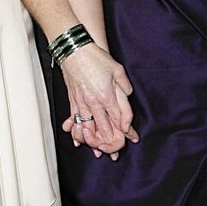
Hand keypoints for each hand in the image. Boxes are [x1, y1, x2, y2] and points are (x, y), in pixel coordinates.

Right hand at [59, 44, 137, 159]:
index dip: (127, 131)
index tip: (133, 139)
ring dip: (93, 143)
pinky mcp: (73, 101)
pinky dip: (77, 133)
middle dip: (111, 143)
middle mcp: (93, 103)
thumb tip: (128, 100)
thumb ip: (124, 88)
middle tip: (116, 154)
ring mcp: (81, 103)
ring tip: (99, 153)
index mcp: (106, 96)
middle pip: (103, 129)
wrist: (74, 51)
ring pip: (87, 128)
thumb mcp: (117, 71)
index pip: (119, 119)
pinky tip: (79, 142)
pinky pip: (75, 121)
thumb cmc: (96, 59)